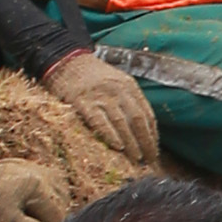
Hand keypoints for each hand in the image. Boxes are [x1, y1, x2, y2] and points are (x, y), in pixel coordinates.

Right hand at [45, 48, 162, 168]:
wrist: (67, 60)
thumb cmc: (93, 76)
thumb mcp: (117, 82)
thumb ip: (130, 100)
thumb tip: (143, 129)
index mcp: (130, 86)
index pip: (147, 114)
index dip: (153, 135)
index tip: (155, 151)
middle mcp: (118, 90)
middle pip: (138, 120)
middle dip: (146, 142)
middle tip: (150, 161)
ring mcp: (101, 96)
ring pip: (122, 123)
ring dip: (131, 143)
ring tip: (137, 159)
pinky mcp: (83, 102)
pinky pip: (99, 121)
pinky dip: (110, 135)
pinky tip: (118, 147)